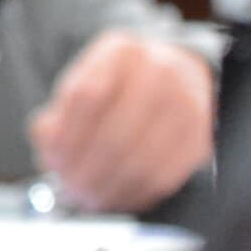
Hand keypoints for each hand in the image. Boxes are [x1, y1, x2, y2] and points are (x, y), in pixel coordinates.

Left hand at [28, 32, 216, 212]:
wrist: (177, 77)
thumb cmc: (120, 86)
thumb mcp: (82, 82)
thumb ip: (58, 114)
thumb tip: (50, 151)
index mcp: (122, 52)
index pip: (86, 96)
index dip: (65, 136)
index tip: (51, 161)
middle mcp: (160, 72)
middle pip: (115, 134)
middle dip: (86, 171)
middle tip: (69, 189)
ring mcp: (186, 106)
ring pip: (141, 161)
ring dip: (108, 188)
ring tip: (88, 198)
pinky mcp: (200, 139)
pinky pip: (164, 177)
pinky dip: (134, 195)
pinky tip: (115, 197)